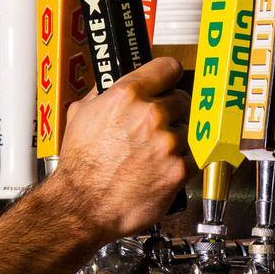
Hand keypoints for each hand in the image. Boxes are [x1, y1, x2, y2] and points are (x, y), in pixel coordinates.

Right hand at [52, 57, 195, 241]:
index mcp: (127, 95)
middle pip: (182, 99)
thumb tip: (117, 82)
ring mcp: (167, 143)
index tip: (169, 82)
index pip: (168, 68)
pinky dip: (184, 161)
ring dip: (178, 138)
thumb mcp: (81, 114)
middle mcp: (150, 115)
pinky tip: (164, 166)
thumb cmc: (79, 166)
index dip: (168, 76)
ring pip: (190, 128)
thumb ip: (105, 93)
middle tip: (157, 126)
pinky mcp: (178, 169)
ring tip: (156, 152)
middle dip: (172, 111)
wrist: (82, 205)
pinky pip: (195, 156)